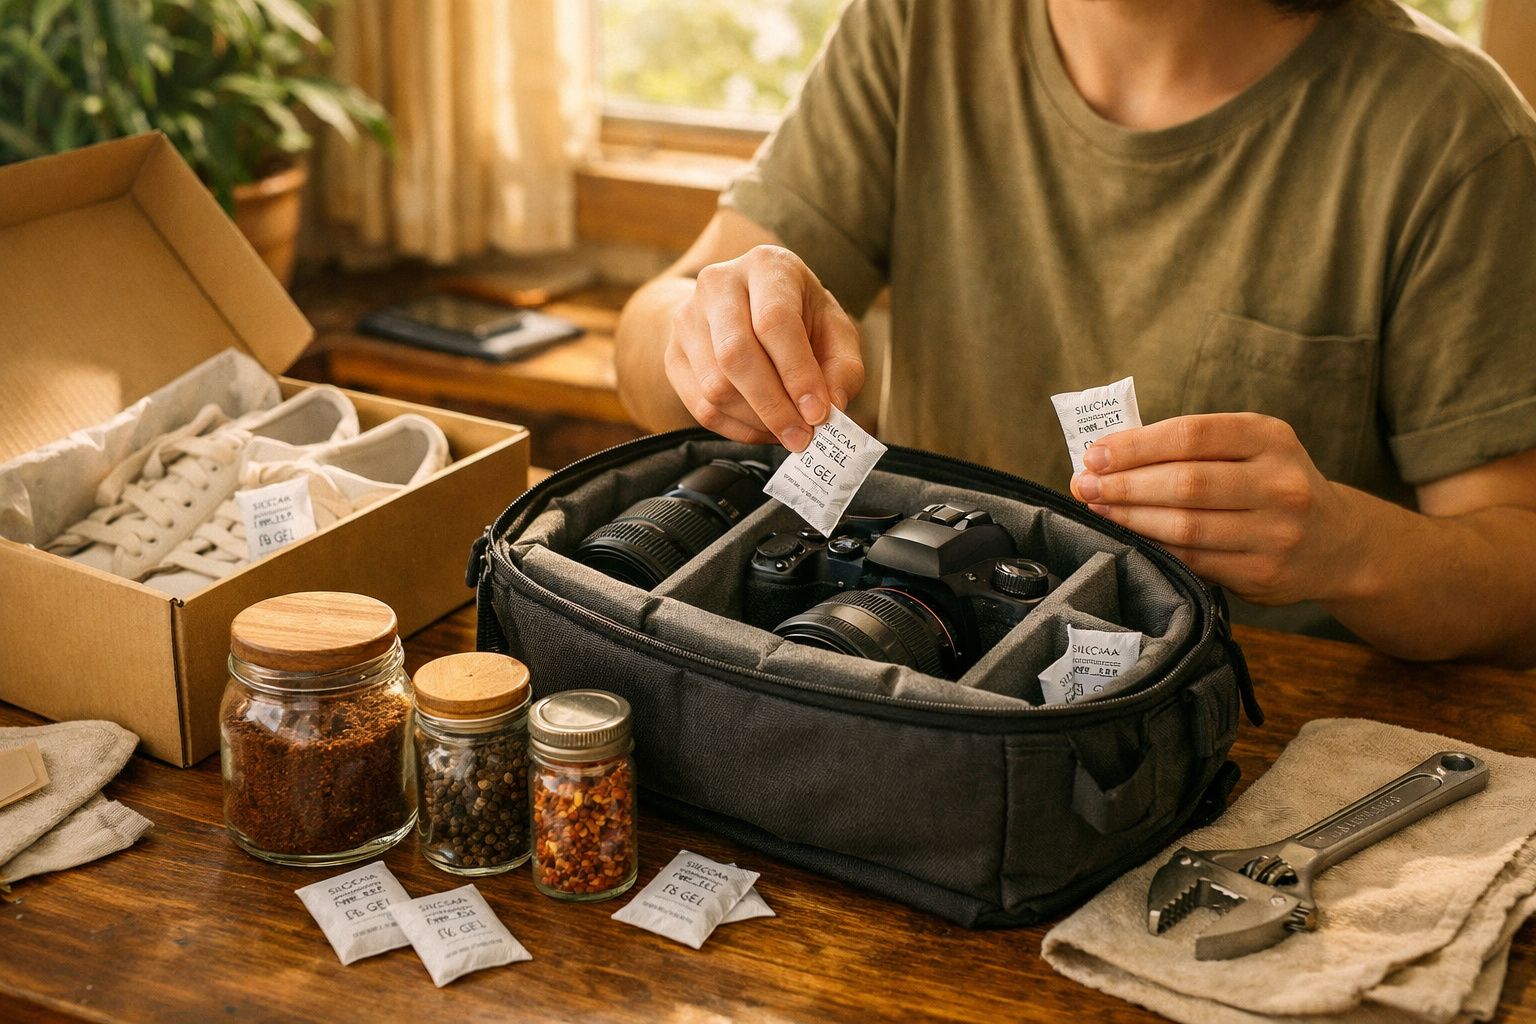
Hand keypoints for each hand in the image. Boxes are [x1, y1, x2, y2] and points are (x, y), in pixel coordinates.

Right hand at [665, 245, 864, 449]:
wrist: (744, 305)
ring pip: (715, 387)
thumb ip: (843, 367)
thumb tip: (832, 405)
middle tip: (801, 437)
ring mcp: (687, 318)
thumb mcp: (834, 329)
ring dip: (756, 421)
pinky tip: (763, 429)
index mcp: (766, 265)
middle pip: (735, 355)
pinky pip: (700, 406)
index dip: (797, 372)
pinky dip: (737, 429)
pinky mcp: (672, 354)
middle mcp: (718, 283)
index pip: (774, 321)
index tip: (818, 413)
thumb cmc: (799, 317)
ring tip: (787, 431)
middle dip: (773, 406)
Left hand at [1068, 413, 1365, 605]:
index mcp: (1270, 438)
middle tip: (1085, 485)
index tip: (1095, 454)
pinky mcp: (1263, 573)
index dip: (1137, 445)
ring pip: (1185, 526)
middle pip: (1185, 482)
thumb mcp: (1249, 450)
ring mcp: (1276, 532)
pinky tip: (1129, 537)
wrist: (1337, 544)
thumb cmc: (1270, 486)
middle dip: (1125, 485)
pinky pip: (1193, 560)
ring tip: (1097, 509)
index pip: (1192, 434)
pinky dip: (1154, 548)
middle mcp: (1281, 483)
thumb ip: (1191, 448)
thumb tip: (1107, 454)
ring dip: (1131, 518)